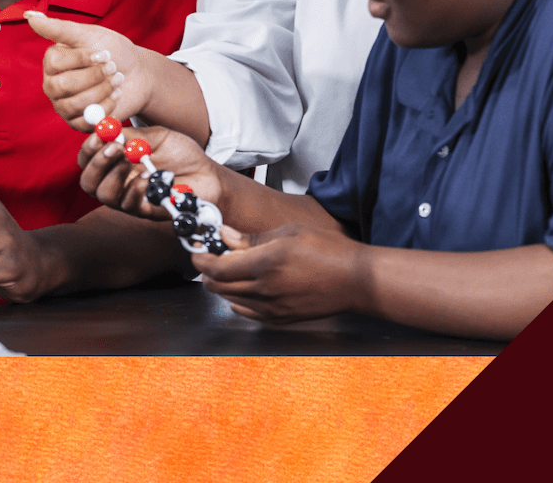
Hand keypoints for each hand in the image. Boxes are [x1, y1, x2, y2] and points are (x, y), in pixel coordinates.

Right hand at [25, 11, 148, 130]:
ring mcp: (64, 105)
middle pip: (63, 85)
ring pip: (75, 104)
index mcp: (52, 63)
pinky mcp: (79, 122)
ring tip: (117, 79)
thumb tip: (30, 17)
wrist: (137, 72)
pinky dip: (106, 106)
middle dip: (94, 76)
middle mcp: (53, 85)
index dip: (82, 58)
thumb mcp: (88, 35)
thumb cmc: (112, 50)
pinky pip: (86, 121)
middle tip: (113, 67)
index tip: (103, 53)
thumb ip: (59, 28)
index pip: (55, 63)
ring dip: (102, 89)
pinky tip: (116, 94)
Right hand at [78, 125, 223, 219]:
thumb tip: (108, 128)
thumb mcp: (156, 136)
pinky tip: (150, 175)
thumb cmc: (181, 153)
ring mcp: (130, 198)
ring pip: (105, 195)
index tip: (98, 136)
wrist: (207, 173)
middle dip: (98, 163)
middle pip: (89, 182)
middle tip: (115, 148)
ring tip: (133, 160)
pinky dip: (136, 188)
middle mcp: (118, 182)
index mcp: (116, 162)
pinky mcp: (146, 211)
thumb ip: (133, 135)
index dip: (88, 149)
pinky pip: (129, 205)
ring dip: (115, 175)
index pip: (88, 160)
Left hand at [195, 222, 365, 323]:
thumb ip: (252, 238)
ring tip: (227, 269)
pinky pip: (246, 312)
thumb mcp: (289, 232)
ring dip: (221, 286)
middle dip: (207, 272)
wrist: (354, 280)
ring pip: (230, 300)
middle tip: (208, 258)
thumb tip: (225, 236)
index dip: (201, 259)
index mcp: (265, 264)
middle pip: (218, 286)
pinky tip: (244, 287)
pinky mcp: (279, 319)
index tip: (198, 251)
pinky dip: (237, 300)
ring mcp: (272, 308)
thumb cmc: (327, 250)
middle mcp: (265, 289)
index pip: (217, 267)